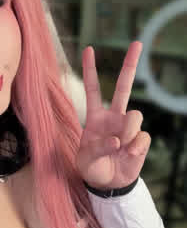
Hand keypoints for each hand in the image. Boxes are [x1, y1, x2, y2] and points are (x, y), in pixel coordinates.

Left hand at [76, 41, 150, 189]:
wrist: (108, 184)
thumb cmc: (92, 168)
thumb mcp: (85, 160)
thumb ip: (98, 148)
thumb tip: (117, 140)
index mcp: (95, 118)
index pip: (93, 90)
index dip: (91, 71)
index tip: (89, 50)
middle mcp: (113, 118)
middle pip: (123, 87)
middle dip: (130, 65)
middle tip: (137, 42)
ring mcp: (128, 128)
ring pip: (135, 115)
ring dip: (127, 132)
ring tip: (120, 147)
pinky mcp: (140, 140)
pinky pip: (142, 138)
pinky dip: (135, 148)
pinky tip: (129, 156)